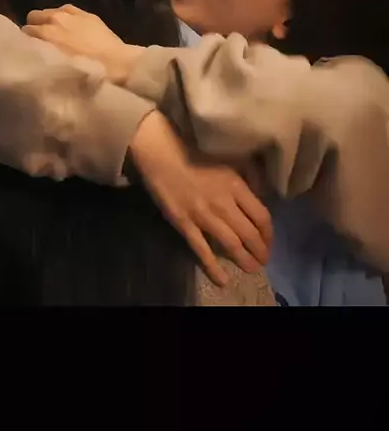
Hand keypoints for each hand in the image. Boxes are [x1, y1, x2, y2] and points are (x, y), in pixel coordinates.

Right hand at [22, 5, 141, 83]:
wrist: (118, 64)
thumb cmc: (86, 71)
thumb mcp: (58, 67)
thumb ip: (43, 56)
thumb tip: (34, 53)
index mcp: (46, 34)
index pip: (25, 31)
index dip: (26, 40)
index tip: (30, 49)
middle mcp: (55, 19)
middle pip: (33, 16)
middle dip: (35, 27)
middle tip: (42, 41)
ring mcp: (71, 13)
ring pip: (49, 11)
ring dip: (48, 20)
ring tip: (56, 33)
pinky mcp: (86, 13)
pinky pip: (65, 8)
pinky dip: (63, 15)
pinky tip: (69, 25)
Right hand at [129, 111, 272, 286]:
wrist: (160, 151)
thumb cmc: (195, 150)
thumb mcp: (229, 157)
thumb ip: (248, 174)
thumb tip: (261, 192)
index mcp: (236, 185)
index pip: (262, 216)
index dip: (269, 233)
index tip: (269, 241)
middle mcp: (223, 203)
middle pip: (250, 234)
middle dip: (260, 251)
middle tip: (264, 260)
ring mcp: (203, 215)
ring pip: (231, 244)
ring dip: (244, 260)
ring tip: (251, 269)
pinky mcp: (183, 223)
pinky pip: (201, 250)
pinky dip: (213, 267)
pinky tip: (222, 280)